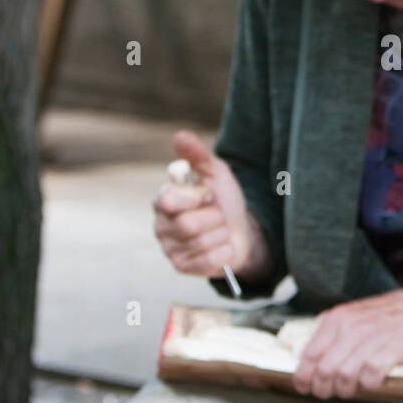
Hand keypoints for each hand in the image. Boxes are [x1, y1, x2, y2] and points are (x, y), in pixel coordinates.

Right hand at [152, 130, 272, 281]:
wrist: (241, 230)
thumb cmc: (224, 200)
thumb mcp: (216, 172)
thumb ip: (197, 155)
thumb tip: (180, 135)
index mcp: (163, 199)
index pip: (169, 200)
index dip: (196, 197)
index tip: (208, 194)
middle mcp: (160, 225)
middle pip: (187, 225)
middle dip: (214, 218)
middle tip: (217, 215)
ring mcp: (169, 248)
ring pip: (201, 243)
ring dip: (221, 234)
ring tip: (219, 230)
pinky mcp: (181, 267)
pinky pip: (207, 261)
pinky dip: (223, 252)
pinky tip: (221, 247)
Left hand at [292, 281, 402, 399]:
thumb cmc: (391, 314)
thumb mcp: (356, 312)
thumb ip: (333, 331)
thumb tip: (310, 357)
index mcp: (338, 318)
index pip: (309, 355)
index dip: (304, 378)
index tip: (306, 388)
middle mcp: (351, 327)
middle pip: (324, 371)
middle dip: (323, 389)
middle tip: (330, 393)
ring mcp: (372, 338)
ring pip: (343, 377)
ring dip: (345, 390)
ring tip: (352, 390)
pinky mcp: (392, 350)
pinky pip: (370, 378)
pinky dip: (369, 386)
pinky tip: (373, 383)